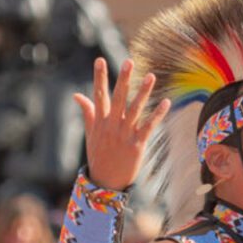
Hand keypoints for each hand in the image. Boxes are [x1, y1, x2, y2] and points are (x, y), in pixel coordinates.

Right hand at [74, 58, 170, 191]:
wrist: (105, 182)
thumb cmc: (98, 156)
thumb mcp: (90, 134)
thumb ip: (87, 112)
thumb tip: (77, 95)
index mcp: (100, 122)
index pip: (99, 95)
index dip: (99, 77)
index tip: (99, 60)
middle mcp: (112, 126)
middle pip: (118, 98)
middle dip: (123, 80)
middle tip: (129, 62)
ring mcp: (124, 135)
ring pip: (135, 110)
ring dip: (143, 93)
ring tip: (150, 76)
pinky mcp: (137, 145)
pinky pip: (149, 127)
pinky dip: (157, 115)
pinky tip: (166, 102)